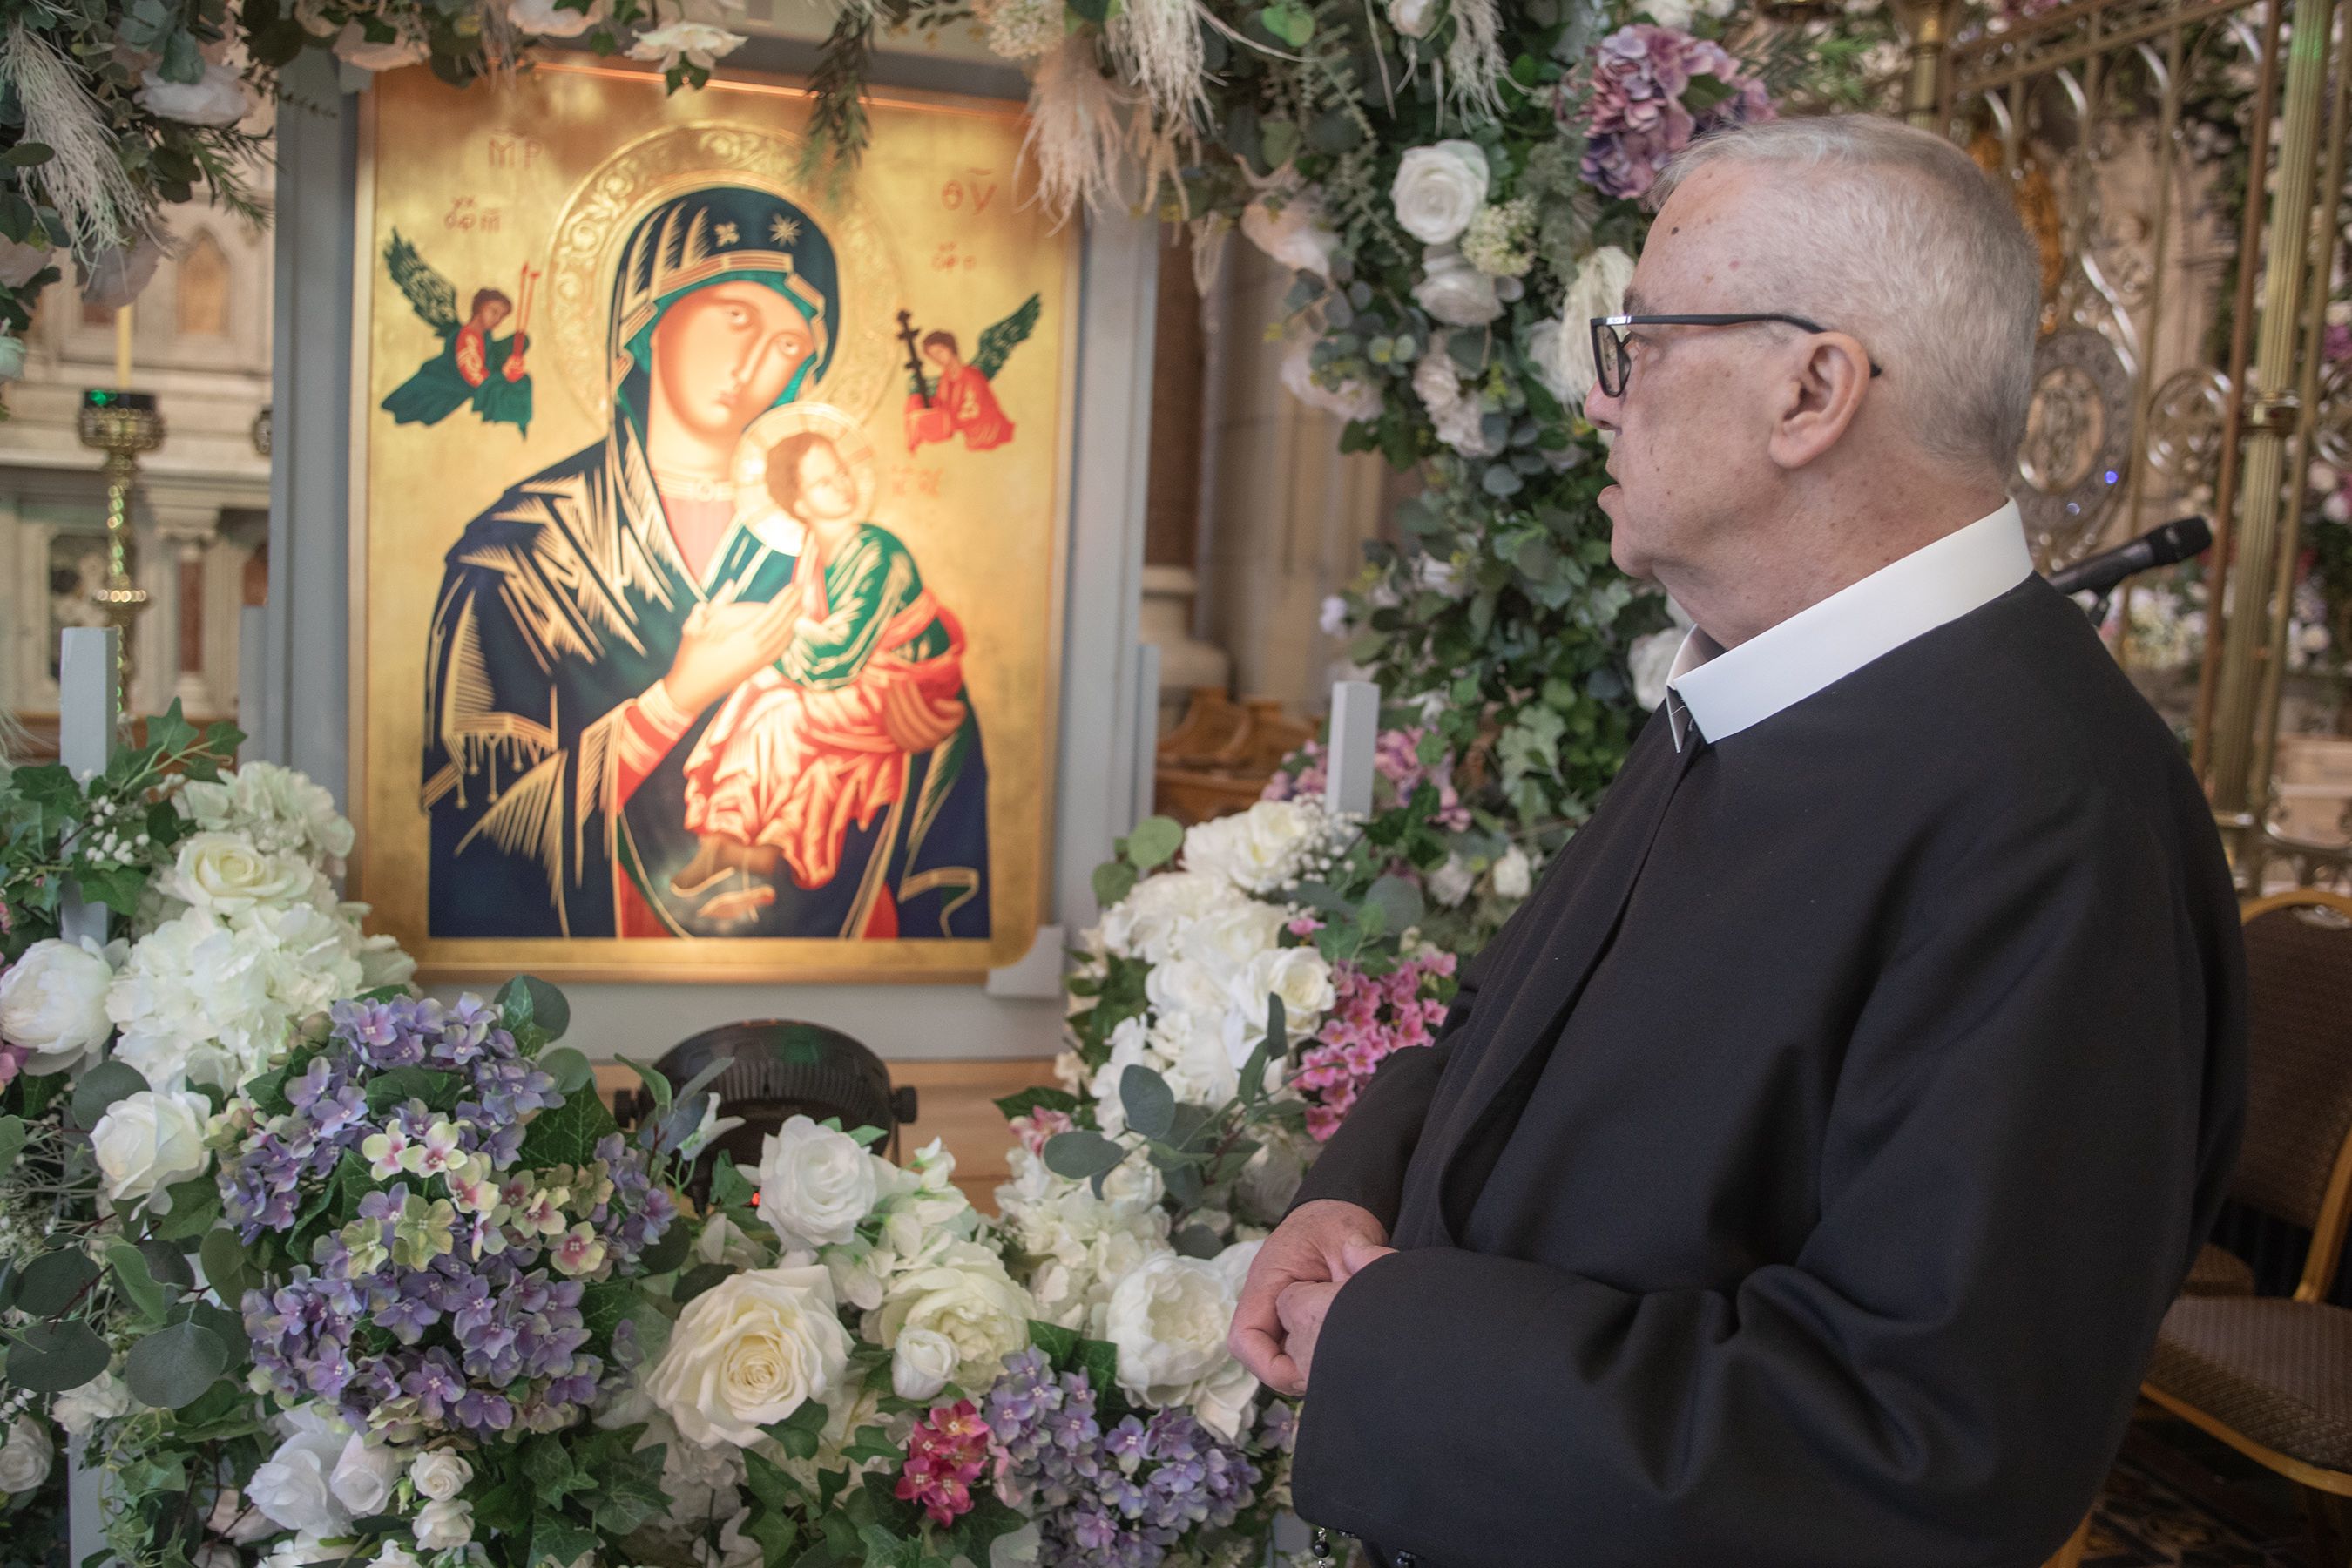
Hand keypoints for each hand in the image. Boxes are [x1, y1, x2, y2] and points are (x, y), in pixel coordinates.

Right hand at [660, 596, 801, 716]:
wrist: (692, 690)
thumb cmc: (691, 656)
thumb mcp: (696, 626)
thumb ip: (717, 604)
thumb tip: (730, 584)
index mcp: (742, 639)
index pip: (770, 615)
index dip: (784, 600)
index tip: (794, 586)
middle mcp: (755, 651)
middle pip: (781, 625)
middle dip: (793, 606)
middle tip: (803, 590)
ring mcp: (758, 662)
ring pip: (783, 639)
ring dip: (794, 621)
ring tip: (802, 606)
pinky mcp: (756, 669)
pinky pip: (778, 651)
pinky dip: (787, 639)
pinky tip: (791, 631)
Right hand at [1228, 1200, 1387, 1396]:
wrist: (1340, 1207)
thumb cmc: (1337, 1220)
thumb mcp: (1347, 1241)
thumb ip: (1353, 1274)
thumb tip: (1361, 1303)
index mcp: (1266, 1281)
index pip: (1245, 1339)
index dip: (1269, 1367)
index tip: (1305, 1374)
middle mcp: (1265, 1300)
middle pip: (1259, 1355)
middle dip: (1290, 1373)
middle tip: (1331, 1375)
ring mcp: (1277, 1310)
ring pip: (1276, 1355)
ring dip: (1302, 1366)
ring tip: (1339, 1365)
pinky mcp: (1294, 1317)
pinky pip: (1293, 1348)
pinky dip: (1313, 1356)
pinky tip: (1341, 1353)